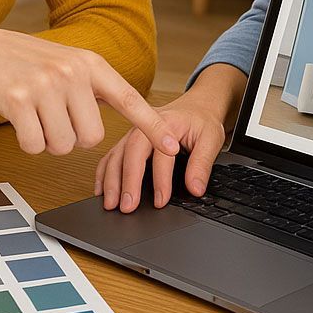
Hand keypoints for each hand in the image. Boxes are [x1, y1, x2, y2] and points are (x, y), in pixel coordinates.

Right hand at [0, 28, 177, 158]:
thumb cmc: (31, 64)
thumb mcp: (70, 64)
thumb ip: (98, 88)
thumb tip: (136, 115)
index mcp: (90, 64)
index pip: (129, 99)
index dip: (152, 126)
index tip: (173, 146)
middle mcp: (71, 72)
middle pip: (92, 137)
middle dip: (74, 136)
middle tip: (56, 116)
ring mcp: (44, 85)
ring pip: (63, 146)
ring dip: (49, 140)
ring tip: (37, 114)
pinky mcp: (18, 100)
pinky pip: (35, 147)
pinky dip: (29, 143)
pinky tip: (21, 119)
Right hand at [94, 63, 246, 212]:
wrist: (195, 106)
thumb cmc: (201, 121)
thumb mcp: (211, 139)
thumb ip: (202, 164)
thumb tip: (195, 189)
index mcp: (167, 122)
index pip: (161, 153)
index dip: (160, 179)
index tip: (160, 201)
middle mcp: (145, 125)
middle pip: (131, 151)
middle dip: (127, 180)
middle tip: (127, 206)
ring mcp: (133, 132)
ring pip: (116, 154)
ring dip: (111, 180)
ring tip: (110, 204)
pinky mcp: (127, 140)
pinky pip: (110, 156)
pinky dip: (103, 174)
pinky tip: (101, 191)